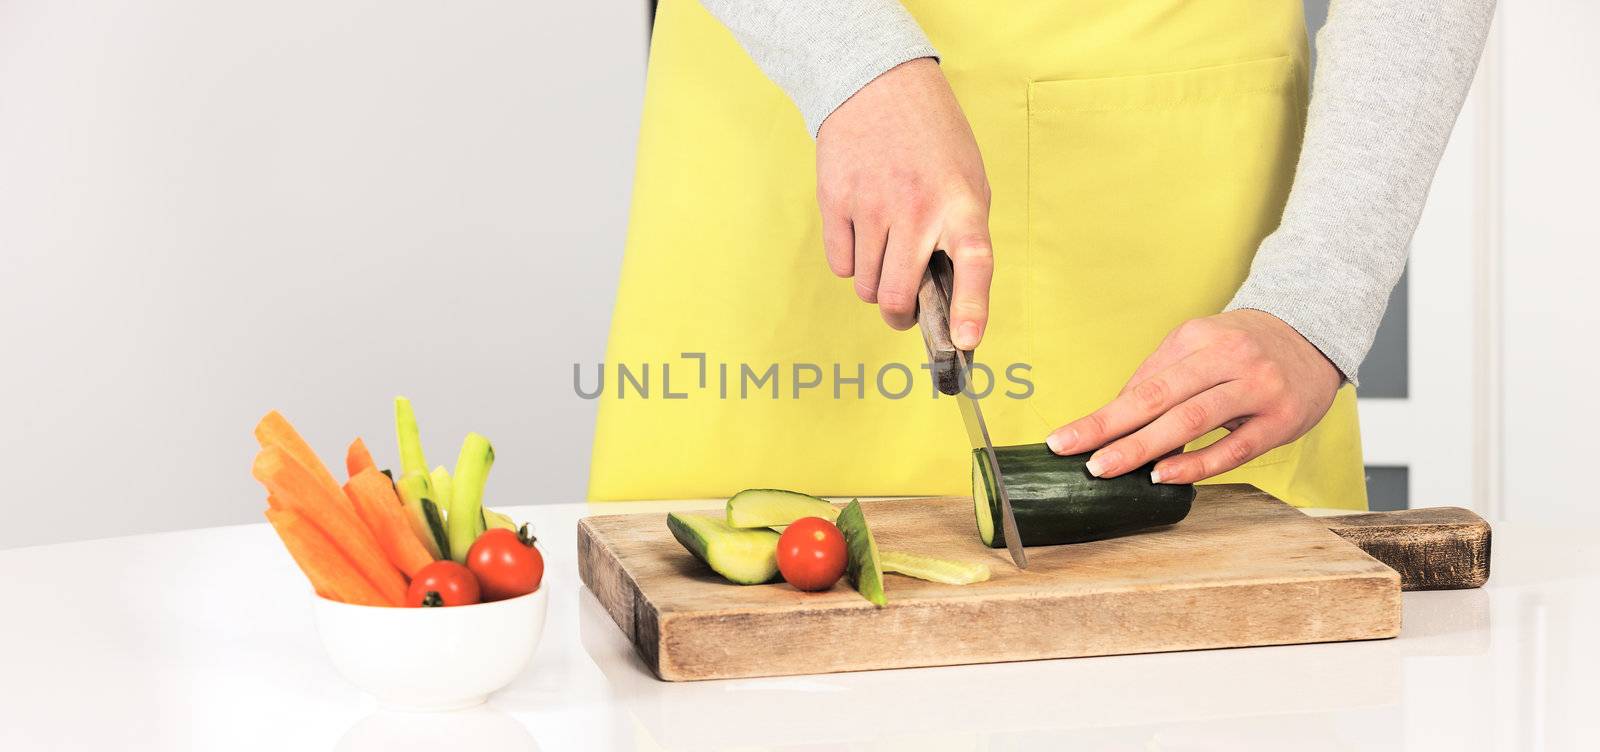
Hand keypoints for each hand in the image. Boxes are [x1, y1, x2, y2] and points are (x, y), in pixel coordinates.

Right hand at [816, 58, 992, 348]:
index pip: (974, 263)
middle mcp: (917, 208)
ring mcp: (872, 206)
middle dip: (901, 317)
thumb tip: (950, 302)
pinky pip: (841, 265)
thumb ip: (961, 236)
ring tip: (886, 251)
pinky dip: (851, 262)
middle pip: (898, 297)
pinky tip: (862, 232)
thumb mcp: (967, 181)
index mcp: (962, 204)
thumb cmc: (932, 140)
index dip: (972, 308)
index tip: (966, 342)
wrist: (879, 84)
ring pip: (867, 288)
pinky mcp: (836, 201)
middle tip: (905, 312)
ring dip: (876, 285)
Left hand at [1045, 310, 1342, 483]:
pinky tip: (1165, 476)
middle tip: (1079, 458)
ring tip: (1108, 468)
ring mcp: (1257, 388)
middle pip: (1159, 398)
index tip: (1065, 439)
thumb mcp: (1201, 346)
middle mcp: (1227, 358)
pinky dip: (1197, 463)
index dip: (1102, 416)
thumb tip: (1112, 417)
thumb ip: (1160, 377)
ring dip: (1146, 447)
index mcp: (1198, 338)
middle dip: (1112, 431)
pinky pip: (1234, 447)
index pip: (1142, 385)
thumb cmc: (1245, 347)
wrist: (1316, 333)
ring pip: (1192, 420)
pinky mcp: (1282, 419)